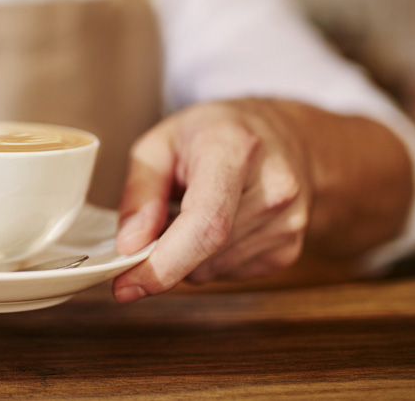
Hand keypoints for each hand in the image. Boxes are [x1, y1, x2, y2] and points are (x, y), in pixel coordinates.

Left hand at [112, 99, 313, 302]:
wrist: (285, 135)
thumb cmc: (217, 132)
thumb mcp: (160, 142)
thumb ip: (139, 191)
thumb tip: (129, 245)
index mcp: (237, 151)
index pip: (206, 224)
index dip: (163, 263)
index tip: (125, 283)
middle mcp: (273, 189)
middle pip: (203, 254)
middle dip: (162, 254)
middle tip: (153, 223)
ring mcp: (288, 224)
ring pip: (211, 271)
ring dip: (186, 255)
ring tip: (192, 210)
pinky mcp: (289, 250)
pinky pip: (228, 273)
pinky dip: (208, 258)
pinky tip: (217, 223)